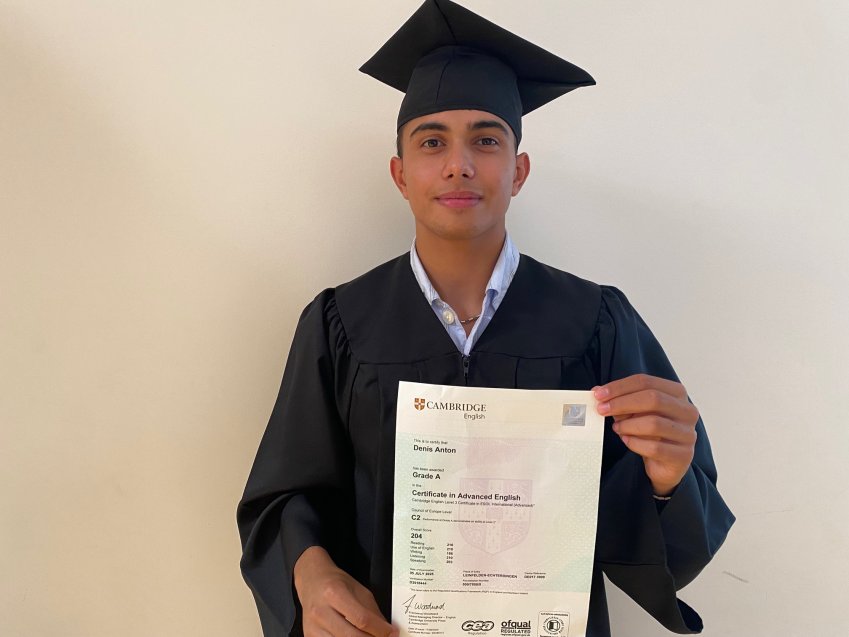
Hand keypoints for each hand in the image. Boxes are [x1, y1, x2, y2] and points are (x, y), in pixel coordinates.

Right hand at [294, 546, 397, 636]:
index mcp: (335, 594)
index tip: (391, 633)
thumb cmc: (335, 583)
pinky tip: (354, 636)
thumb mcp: (359, 589)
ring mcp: (313, 627)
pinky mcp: (310, 636)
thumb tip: (387, 631)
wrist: (312, 580)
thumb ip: (372, 611)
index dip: (380, 630)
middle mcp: (321, 612)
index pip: (362, 619)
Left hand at [593, 374, 697, 495]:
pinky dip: (635, 443)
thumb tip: (598, 391)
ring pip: (654, 423)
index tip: (599, 394)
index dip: (620, 387)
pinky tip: (627, 440)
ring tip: (617, 428)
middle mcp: (687, 411)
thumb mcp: (635, 412)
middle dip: (622, 403)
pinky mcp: (683, 455)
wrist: (666, 464)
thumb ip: (620, 400)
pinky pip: (655, 447)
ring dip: (628, 425)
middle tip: (602, 409)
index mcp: (677, 393)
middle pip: (653, 398)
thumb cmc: (651, 433)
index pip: (646, 382)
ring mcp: (688, 434)